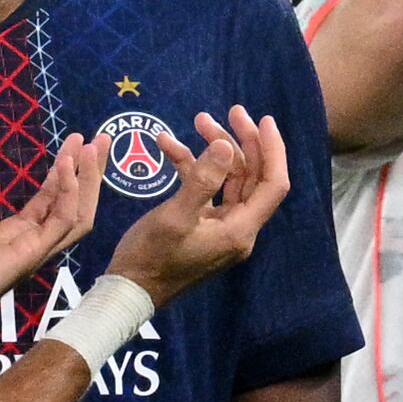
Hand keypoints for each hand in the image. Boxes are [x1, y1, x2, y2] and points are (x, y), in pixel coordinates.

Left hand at [0, 134, 102, 345]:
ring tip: (93, 148)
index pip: (51, 201)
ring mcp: (36, 248)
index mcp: (15, 236)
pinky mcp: (32, 252)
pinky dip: (69, 193)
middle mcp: (32, 242)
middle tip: (103, 139)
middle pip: (73, 204)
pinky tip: (66, 167)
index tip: (74, 144)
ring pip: (78, 213)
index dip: (64, 173)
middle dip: (90, 172)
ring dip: (88, 180)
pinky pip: (61, 220)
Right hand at [102, 105, 287, 302]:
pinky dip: (191, 166)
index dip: (273, 149)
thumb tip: (226, 146)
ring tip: (195, 121)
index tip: (263, 119)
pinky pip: (205, 189)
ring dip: (215, 150)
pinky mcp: (201, 225)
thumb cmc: (151, 257)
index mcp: (240, 229)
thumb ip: (203, 180)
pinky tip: (167, 144)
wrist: (129, 290)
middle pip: (253, 177)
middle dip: (242, 142)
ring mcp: (220, 227)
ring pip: (229, 179)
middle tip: (228, 111)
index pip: (273, 183)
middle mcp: (238, 228)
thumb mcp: (175, 216)